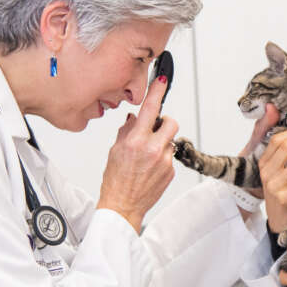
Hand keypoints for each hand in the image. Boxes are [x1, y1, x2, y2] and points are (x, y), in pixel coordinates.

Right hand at [97, 77, 177, 232]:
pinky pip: (170, 156)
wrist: (123, 206)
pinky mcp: (171, 171)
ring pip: (170, 140)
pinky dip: (161, 157)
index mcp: (136, 141)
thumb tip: (133, 118)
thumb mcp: (115, 151)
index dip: (157, 91)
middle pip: (171, 122)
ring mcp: (164, 161)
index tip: (162, 80)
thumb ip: (126, 131)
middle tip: (155, 129)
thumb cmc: (115, 181)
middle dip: (164, 122)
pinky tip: (150, 168)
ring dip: (161, 142)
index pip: (150, 109)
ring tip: (147, 155)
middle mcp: (153, 149)